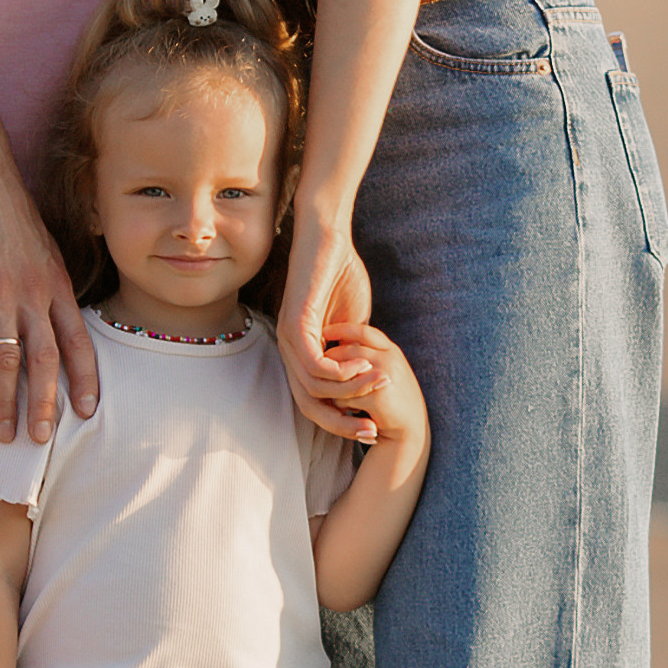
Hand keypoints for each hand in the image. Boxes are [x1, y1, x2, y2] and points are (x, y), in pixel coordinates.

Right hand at [0, 166, 98, 442]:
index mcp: (57, 286)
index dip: (85, 379)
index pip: (78, 341)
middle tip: (42, 441)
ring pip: (5, 359)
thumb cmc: (12, 219)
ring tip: (2, 434)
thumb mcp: (48, 253)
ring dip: (3, 401)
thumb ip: (53, 291)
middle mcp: (33, 294)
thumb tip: (59, 328)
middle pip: (44, 359)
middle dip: (45, 404)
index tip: (90, 412)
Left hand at [278, 209, 374, 432]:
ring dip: (352, 391)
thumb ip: (353, 351)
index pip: (315, 402)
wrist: (326, 236)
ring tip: (380, 384)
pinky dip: (341, 372)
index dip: (342, 420)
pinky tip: (365, 365)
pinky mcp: (295, 324)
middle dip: (342, 423)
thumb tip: (365, 378)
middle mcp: (287, 349)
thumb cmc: (339, 273)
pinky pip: (315, 364)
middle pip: (309, 405)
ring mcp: (288, 338)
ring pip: (315, 387)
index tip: (372, 427)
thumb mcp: (352, 322)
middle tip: (372, 431)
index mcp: (300, 352)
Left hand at [317, 319, 427, 457]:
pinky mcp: (376, 397)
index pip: (362, 331)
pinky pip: (341, 398)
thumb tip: (339, 341)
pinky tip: (355, 411)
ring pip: (340, 374)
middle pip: (345, 351)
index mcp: (391, 351)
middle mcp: (389, 359)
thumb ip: (370, 356)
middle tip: (329, 376)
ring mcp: (384, 376)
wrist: (411, 431)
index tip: (324, 331)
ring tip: (349, 398)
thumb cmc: (394, 401)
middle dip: (331, 363)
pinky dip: (343, 406)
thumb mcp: (387, 371)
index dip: (341, 329)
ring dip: (336, 388)